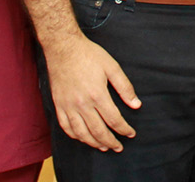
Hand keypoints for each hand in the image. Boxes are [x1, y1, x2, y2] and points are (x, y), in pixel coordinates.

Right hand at [42, 33, 141, 151]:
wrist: (63, 47)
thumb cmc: (89, 55)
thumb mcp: (112, 67)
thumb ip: (125, 87)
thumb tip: (136, 104)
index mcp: (97, 95)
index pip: (114, 120)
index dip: (124, 129)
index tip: (131, 134)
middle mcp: (82, 104)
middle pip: (98, 131)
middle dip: (111, 142)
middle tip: (118, 147)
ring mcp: (68, 106)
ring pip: (82, 133)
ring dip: (94, 143)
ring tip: (103, 147)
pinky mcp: (59, 105)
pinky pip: (66, 127)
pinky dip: (76, 136)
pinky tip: (83, 138)